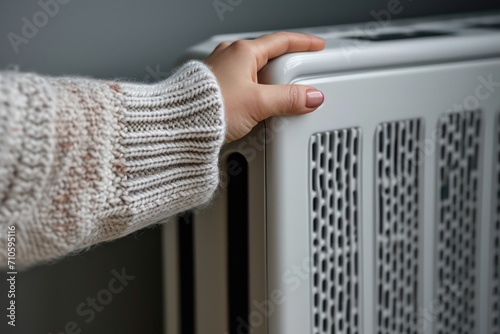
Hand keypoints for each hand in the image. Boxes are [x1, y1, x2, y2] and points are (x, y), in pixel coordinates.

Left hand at [204, 32, 325, 142]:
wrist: (178, 125)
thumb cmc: (208, 108)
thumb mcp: (258, 103)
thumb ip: (288, 99)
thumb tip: (311, 97)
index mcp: (243, 52)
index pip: (281, 41)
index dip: (303, 43)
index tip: (316, 45)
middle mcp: (229, 56)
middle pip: (267, 55)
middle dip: (284, 66)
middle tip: (299, 78)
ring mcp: (220, 70)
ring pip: (252, 70)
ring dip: (267, 81)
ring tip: (275, 99)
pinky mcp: (213, 86)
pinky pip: (240, 82)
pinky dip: (252, 90)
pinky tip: (253, 106)